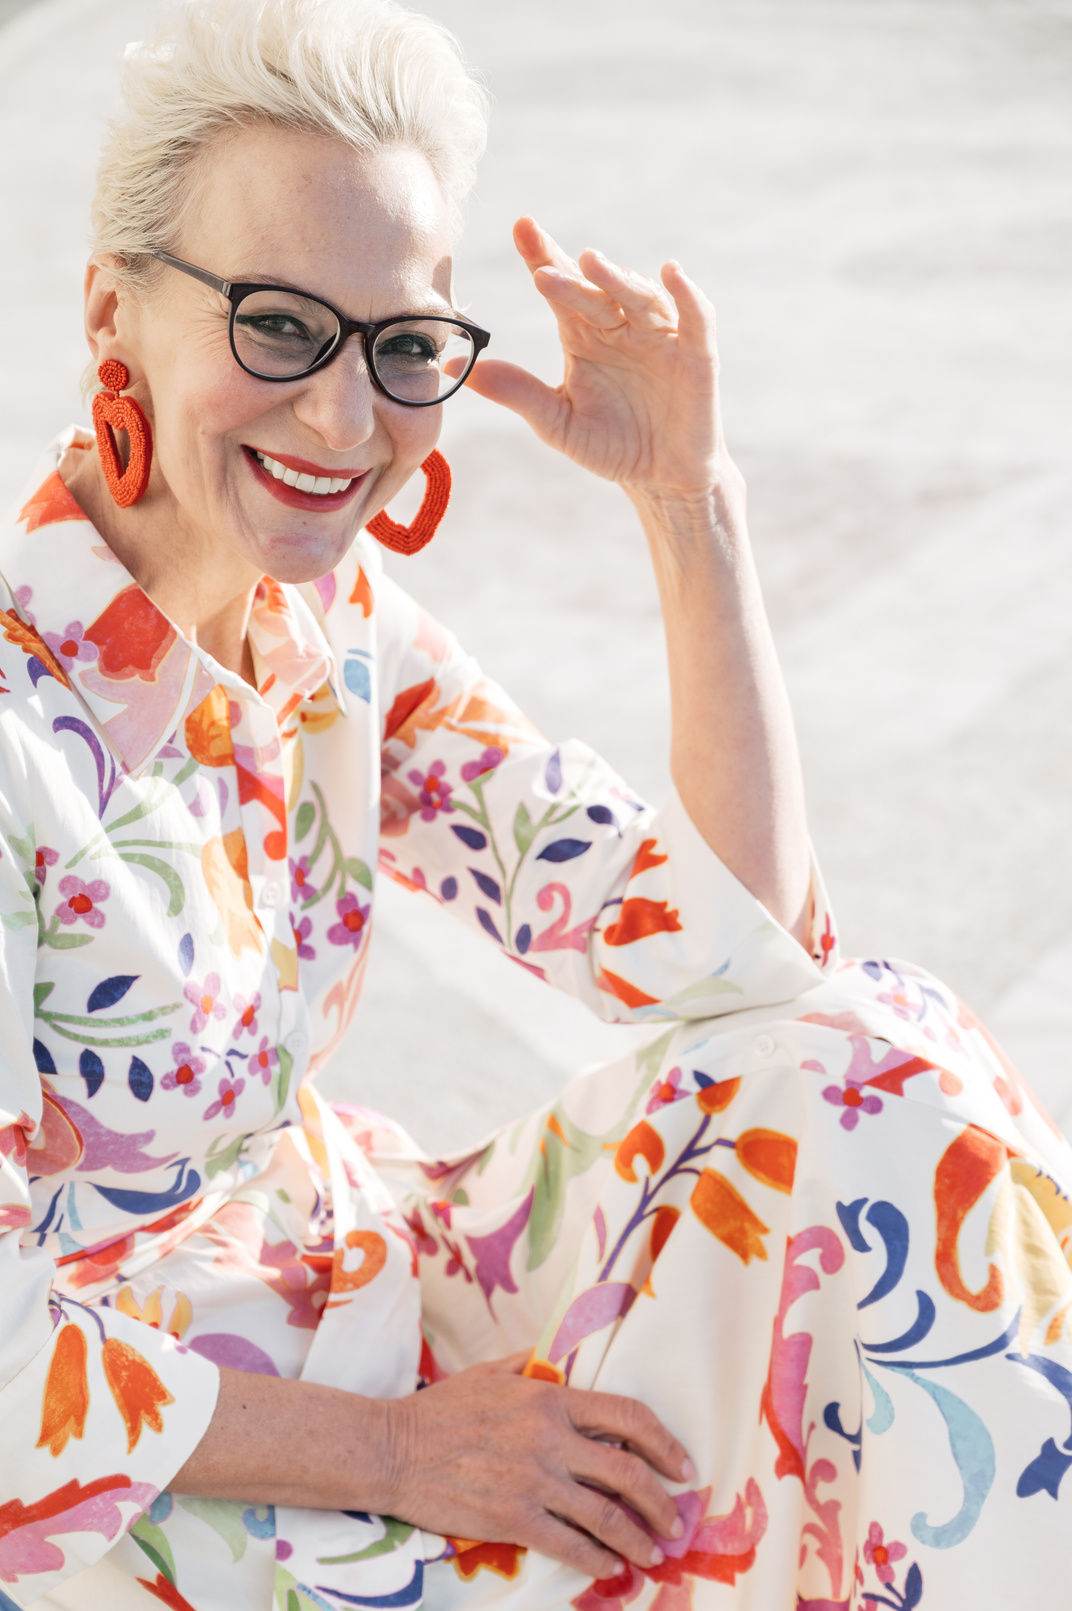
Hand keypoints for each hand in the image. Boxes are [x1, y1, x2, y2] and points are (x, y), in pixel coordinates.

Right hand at [376, 1351, 694, 1580]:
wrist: (394, 1450)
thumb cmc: (440, 1410)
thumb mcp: (490, 1373)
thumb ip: (532, 1368)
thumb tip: (559, 1361)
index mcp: (550, 1399)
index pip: (627, 1417)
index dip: (664, 1443)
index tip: (682, 1465)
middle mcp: (550, 1439)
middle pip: (628, 1472)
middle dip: (661, 1502)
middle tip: (676, 1521)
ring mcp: (533, 1481)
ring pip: (605, 1516)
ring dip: (637, 1539)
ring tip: (652, 1553)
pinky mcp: (512, 1518)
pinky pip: (569, 1544)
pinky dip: (596, 1560)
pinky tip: (608, 1567)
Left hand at [462, 217, 724, 499]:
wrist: (660, 480)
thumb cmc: (611, 446)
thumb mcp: (556, 421)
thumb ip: (514, 391)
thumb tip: (453, 364)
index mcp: (584, 334)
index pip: (561, 286)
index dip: (542, 256)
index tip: (521, 228)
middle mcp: (621, 325)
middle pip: (595, 290)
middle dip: (572, 276)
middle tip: (543, 268)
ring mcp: (659, 336)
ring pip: (639, 296)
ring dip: (618, 279)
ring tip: (592, 264)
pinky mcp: (696, 355)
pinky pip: (695, 317)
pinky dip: (687, 294)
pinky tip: (671, 273)